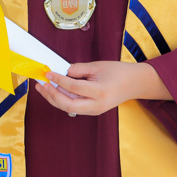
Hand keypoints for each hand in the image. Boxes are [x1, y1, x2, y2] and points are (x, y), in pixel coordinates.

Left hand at [35, 60, 170, 115]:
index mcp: (100, 91)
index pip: (73, 87)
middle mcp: (97, 105)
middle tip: (42, 85)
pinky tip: (55, 91)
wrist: (134, 83)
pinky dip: (63, 100)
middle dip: (52, 96)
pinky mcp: (93, 111)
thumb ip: (78, 69)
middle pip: (68, 105)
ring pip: (69, 109)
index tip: (48, 73)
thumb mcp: (98, 66)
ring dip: (55, 99)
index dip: (58, 80)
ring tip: (43, 89)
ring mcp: (95, 110)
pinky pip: (74, 107)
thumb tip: (61, 71)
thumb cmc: (118, 72)